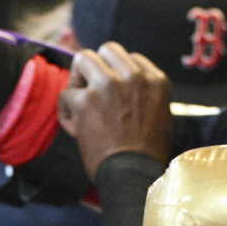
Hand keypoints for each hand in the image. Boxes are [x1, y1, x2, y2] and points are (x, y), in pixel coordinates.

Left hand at [58, 42, 172, 180]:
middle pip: (107, 50)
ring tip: (80, 101)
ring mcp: (109, 85)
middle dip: (97, 68)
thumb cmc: (146, 156)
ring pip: (83, 58)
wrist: (134, 175)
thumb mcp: (161, 117)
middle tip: (93, 91)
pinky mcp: (85, 100)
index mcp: (156, 81)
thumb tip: (129, 90)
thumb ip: (147, 96)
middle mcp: (134, 77)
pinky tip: (75, 127)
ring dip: (78, 79)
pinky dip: (66, 110)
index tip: (115, 97)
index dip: (119, 76)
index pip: (131, 59)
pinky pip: (65, 93)